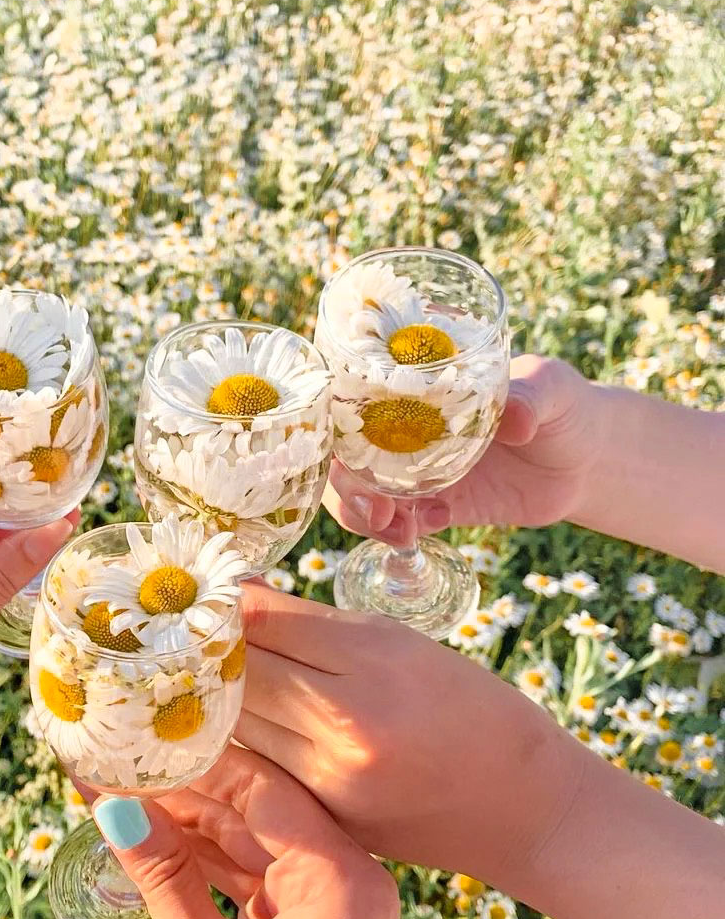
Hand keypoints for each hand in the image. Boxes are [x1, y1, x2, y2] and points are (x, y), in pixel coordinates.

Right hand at [92, 746, 397, 918]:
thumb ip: (166, 881)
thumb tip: (111, 807)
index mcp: (345, 880)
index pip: (261, 788)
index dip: (192, 764)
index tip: (133, 744)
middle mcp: (352, 880)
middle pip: (257, 809)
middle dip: (181, 793)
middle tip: (111, 768)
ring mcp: (337, 906)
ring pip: (253, 841)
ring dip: (186, 827)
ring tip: (117, 800)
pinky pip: (257, 877)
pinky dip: (207, 865)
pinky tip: (154, 844)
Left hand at [234, 585, 586, 897]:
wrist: (524, 807)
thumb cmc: (470, 707)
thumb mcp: (402, 642)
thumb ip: (314, 623)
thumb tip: (243, 596)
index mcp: (374, 661)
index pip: (266, 621)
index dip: (230, 605)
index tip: (210, 593)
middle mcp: (345, 723)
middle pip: (243, 672)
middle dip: (219, 648)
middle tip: (203, 632)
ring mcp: (330, 781)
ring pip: (238, 721)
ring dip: (226, 695)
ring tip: (220, 672)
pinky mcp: (323, 820)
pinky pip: (259, 764)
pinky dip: (248, 739)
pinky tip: (251, 719)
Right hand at [325, 354, 602, 544]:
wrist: (589, 459)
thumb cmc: (564, 402)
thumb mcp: (551, 388)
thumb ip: (530, 398)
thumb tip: (516, 420)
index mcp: (415, 387)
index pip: (348, 398)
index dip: (328, 424)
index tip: (336, 451)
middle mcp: (404, 429)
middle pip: (345, 457)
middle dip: (347, 488)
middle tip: (376, 512)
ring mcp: (418, 470)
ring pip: (365, 496)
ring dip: (366, 517)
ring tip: (400, 532)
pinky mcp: (440, 506)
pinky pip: (404, 522)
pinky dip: (404, 530)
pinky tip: (433, 527)